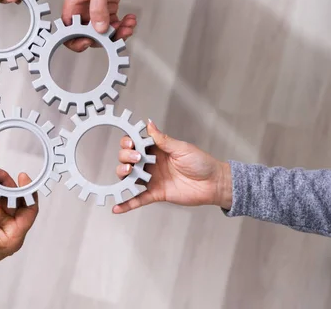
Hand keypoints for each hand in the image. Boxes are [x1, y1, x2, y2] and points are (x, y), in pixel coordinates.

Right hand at [62, 0, 136, 51]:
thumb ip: (98, 9)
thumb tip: (99, 29)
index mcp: (74, 6)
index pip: (69, 32)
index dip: (77, 41)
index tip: (91, 42)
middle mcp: (83, 11)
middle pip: (89, 35)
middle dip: (105, 38)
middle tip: (118, 34)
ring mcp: (96, 10)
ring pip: (104, 31)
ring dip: (118, 32)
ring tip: (129, 25)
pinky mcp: (107, 7)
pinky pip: (114, 23)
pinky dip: (123, 25)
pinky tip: (130, 19)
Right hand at [114, 120, 232, 213]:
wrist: (213, 183)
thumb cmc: (201, 163)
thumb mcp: (181, 148)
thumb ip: (163, 139)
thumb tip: (149, 123)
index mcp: (156, 150)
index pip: (135, 144)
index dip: (129, 143)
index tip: (130, 143)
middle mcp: (150, 164)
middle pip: (128, 159)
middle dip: (126, 157)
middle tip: (136, 158)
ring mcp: (152, 179)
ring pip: (129, 177)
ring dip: (123, 175)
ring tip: (126, 173)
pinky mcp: (156, 194)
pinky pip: (138, 199)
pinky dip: (127, 204)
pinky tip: (117, 207)